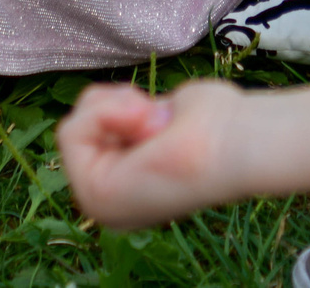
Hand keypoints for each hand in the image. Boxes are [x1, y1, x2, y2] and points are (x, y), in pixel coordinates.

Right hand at [58, 81, 247, 229]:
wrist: (238, 141)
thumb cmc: (219, 124)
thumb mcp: (166, 111)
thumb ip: (142, 118)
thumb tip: (141, 119)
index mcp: (129, 187)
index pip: (93, 131)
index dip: (121, 106)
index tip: (161, 114)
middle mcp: (112, 201)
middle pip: (79, 127)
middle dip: (116, 105)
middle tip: (159, 119)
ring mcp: (101, 203)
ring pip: (71, 126)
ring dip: (116, 108)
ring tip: (157, 125)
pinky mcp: (95, 195)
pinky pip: (71, 131)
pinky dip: (106, 112)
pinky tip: (145, 125)